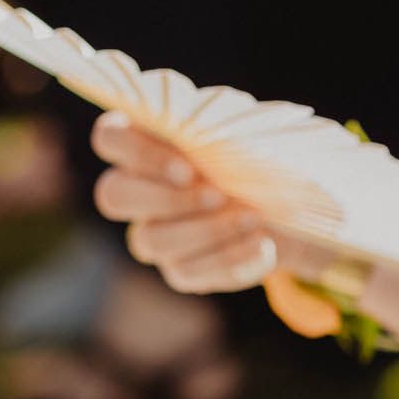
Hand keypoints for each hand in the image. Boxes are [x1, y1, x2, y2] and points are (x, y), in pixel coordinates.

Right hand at [92, 116, 332, 296]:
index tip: (187, 167)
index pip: (110, 138)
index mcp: (143, 140)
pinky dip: (228, 257)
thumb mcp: (246, 130)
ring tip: (253, 217)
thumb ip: (222, 126)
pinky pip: (188, 272)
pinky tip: (261, 244)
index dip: (138, 153)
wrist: (288, 200)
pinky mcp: (179, 269)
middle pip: (114, 195)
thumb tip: (218, 137)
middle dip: (167, 198)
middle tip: (217, 195)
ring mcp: (152, 233)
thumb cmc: (255, 151)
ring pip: (152, 239)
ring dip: (205, 229)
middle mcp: (135, 189)